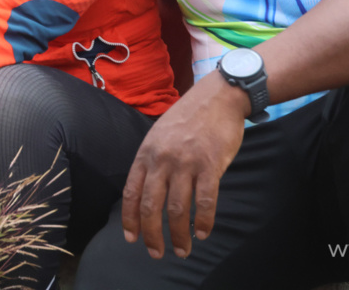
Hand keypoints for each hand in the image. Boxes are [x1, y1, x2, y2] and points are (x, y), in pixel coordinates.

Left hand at [121, 71, 246, 258]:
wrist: (218, 96)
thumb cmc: (188, 117)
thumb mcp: (159, 134)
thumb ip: (152, 161)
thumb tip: (146, 192)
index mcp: (146, 152)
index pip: (131, 193)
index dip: (130, 219)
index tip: (132, 238)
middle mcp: (162, 159)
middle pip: (151, 206)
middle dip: (152, 235)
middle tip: (157, 253)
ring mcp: (186, 162)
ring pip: (177, 209)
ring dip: (179, 235)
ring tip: (182, 250)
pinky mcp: (211, 164)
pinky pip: (205, 201)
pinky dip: (203, 221)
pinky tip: (202, 233)